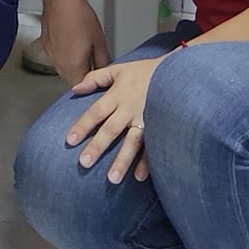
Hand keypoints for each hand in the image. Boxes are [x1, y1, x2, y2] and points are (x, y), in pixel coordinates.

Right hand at [41, 0, 108, 87]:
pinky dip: (64, 57)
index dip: (92, 85)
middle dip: (82, 76)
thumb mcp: (100, 41)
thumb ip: (103, 62)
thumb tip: (104, 70)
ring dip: (73, 67)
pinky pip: (56, 59)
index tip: (98, 80)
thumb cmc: (79, 15)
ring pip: (63, 71)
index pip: (83, 87)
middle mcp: (58, 64)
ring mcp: (50, 55)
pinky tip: (71, 44)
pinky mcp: (45, 47)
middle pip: (71, 80)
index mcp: (73, 66)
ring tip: (82, 52)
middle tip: (93, 66)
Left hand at [64, 54, 161, 184]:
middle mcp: (130, 110)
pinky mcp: (161, 128)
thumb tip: (74, 89)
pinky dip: (147, 162)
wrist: (178, 72)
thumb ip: (95, 79)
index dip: (83, 125)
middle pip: (111, 129)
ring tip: (112, 178)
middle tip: (84, 163)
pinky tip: (139, 177)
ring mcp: (147, 120)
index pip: (96, 112)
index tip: (70, 140)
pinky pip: (154, 147)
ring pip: (132, 142)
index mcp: (118, 95)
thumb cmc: (145, 72)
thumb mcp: (118, 70)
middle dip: (98, 146)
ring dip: (122, 160)